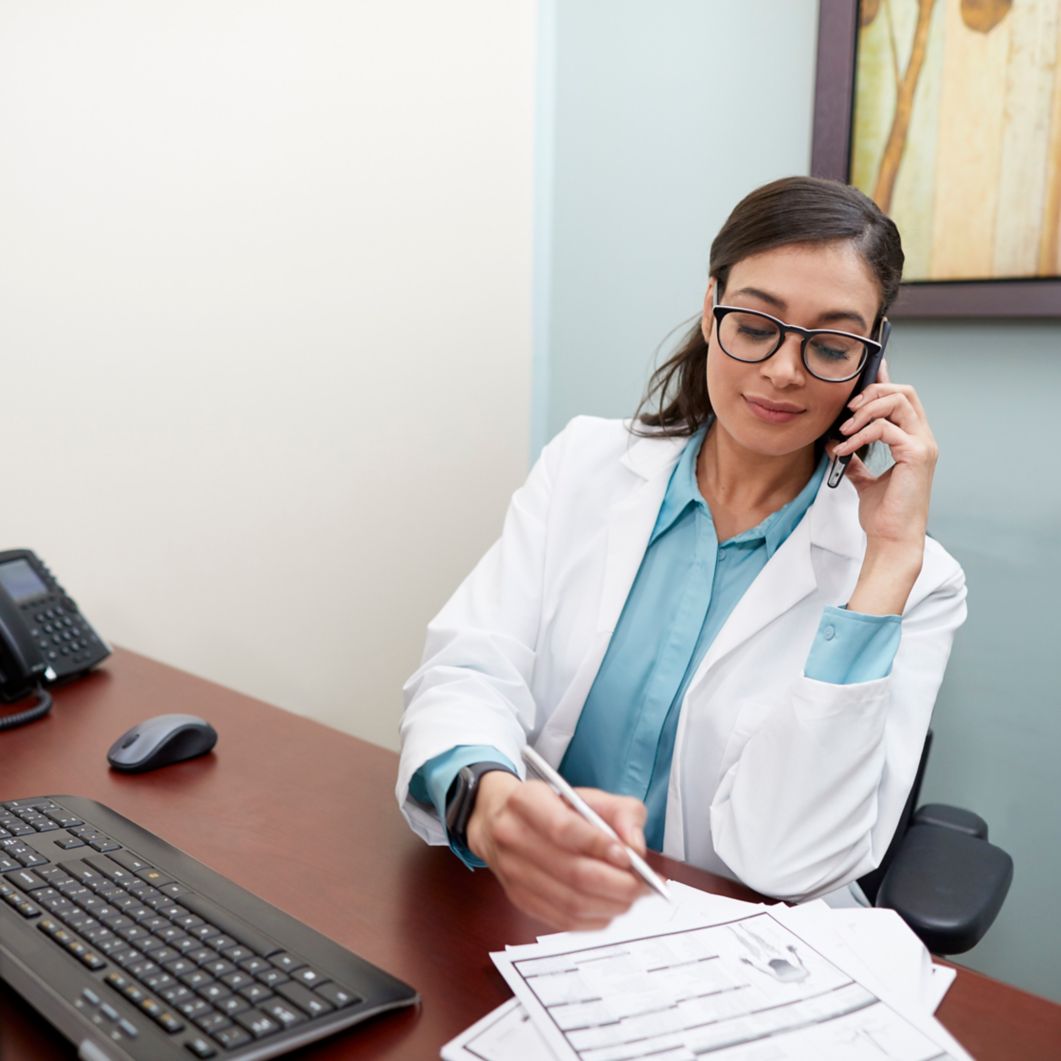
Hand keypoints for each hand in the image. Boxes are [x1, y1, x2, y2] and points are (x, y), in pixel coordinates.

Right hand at [466, 772, 648, 930]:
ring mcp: (513, 872)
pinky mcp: (519, 899)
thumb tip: (636, 848)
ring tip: (632, 896)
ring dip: (611, 904)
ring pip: (570, 902)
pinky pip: (563, 920)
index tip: (631, 857)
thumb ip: (621, 813)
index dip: (600, 846)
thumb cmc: (550, 807)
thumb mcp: (587, 796)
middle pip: (571, 872)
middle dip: (617, 884)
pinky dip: (594, 919)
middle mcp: (512, 837)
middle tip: (644, 885)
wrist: (501, 819)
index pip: (564, 829)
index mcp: (527, 802)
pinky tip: (610, 906)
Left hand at [826, 360, 937, 613]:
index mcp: (913, 440)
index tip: (866, 370)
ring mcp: (923, 446)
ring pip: (899, 402)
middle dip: (872, 393)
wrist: (891, 539)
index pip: (903, 399)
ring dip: (865, 411)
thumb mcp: (865, 481)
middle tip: (846, 411)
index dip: (885, 380)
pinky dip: (860, 436)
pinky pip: (887, 429)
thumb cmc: (883, 514)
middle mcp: (923, 438)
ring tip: (844, 432)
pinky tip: (843, 450)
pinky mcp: (916, 455)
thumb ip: (856, 459)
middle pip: (905, 392)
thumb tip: (835, 443)